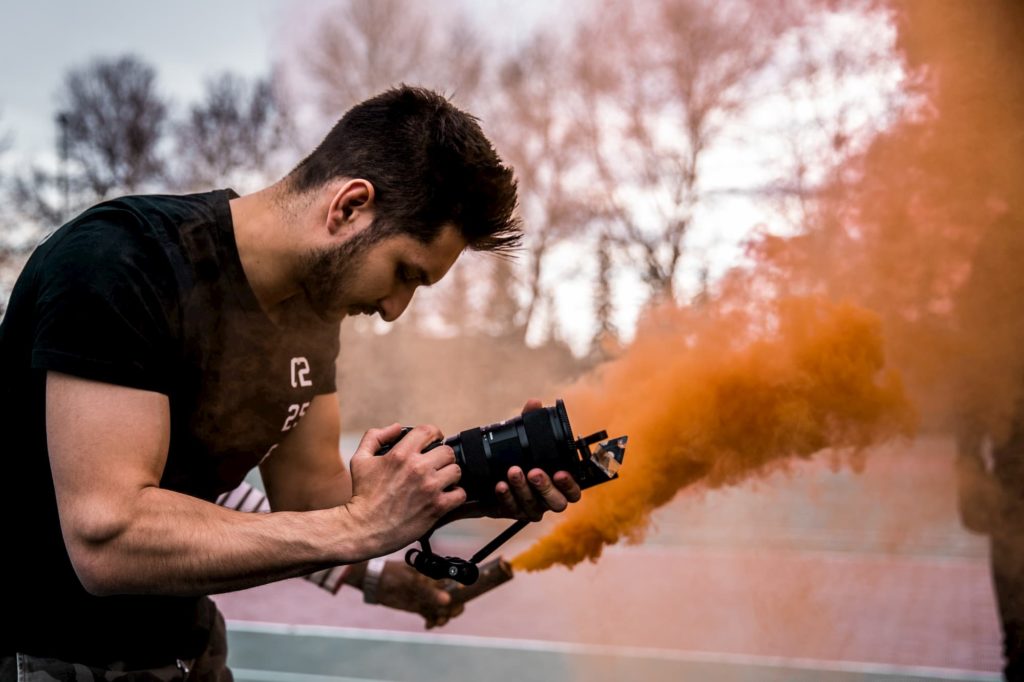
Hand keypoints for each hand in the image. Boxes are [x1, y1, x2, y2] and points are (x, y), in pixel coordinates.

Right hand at [345, 423, 465, 556]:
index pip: (428, 431)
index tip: (435, 441)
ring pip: (456, 470)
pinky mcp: (437, 507)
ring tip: (441, 481)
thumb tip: (397, 428)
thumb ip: (375, 437)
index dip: (434, 434)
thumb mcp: (360, 459)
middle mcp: (418, 468)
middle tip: (436, 465)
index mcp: (401, 454)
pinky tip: (445, 496)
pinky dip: (455, 495)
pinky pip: (460, 494)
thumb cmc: (362, 495)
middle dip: (442, 457)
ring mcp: (429, 487)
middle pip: (447, 451)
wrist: (364, 528)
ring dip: (450, 475)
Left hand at [373, 560, 465, 628]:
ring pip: (442, 609)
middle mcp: (434, 585)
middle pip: (452, 598)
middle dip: (453, 608)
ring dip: (443, 617)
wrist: (375, 582)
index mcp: (435, 574)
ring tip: (436, 623)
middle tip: (448, 615)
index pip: (454, 582)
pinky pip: (431, 615)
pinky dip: (432, 621)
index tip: (460, 602)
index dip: (461, 592)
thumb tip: (448, 600)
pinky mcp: (419, 606)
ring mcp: (427, 596)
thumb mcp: (412, 581)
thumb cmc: (394, 575)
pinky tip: (428, 625)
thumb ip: (429, 591)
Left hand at [490, 399, 581, 520]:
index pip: (574, 492)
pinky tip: (500, 485)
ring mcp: (531, 508)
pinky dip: (506, 497)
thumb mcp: (522, 436)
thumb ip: (529, 420)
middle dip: (545, 488)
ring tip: (512, 472)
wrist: (488, 474)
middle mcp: (548, 499)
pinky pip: (512, 509)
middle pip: (557, 503)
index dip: (570, 485)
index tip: (560, 472)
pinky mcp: (513, 512)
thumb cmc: (516, 454)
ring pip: (533, 507)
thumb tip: (534, 403)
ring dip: (522, 489)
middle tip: (534, 472)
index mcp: (558, 483)